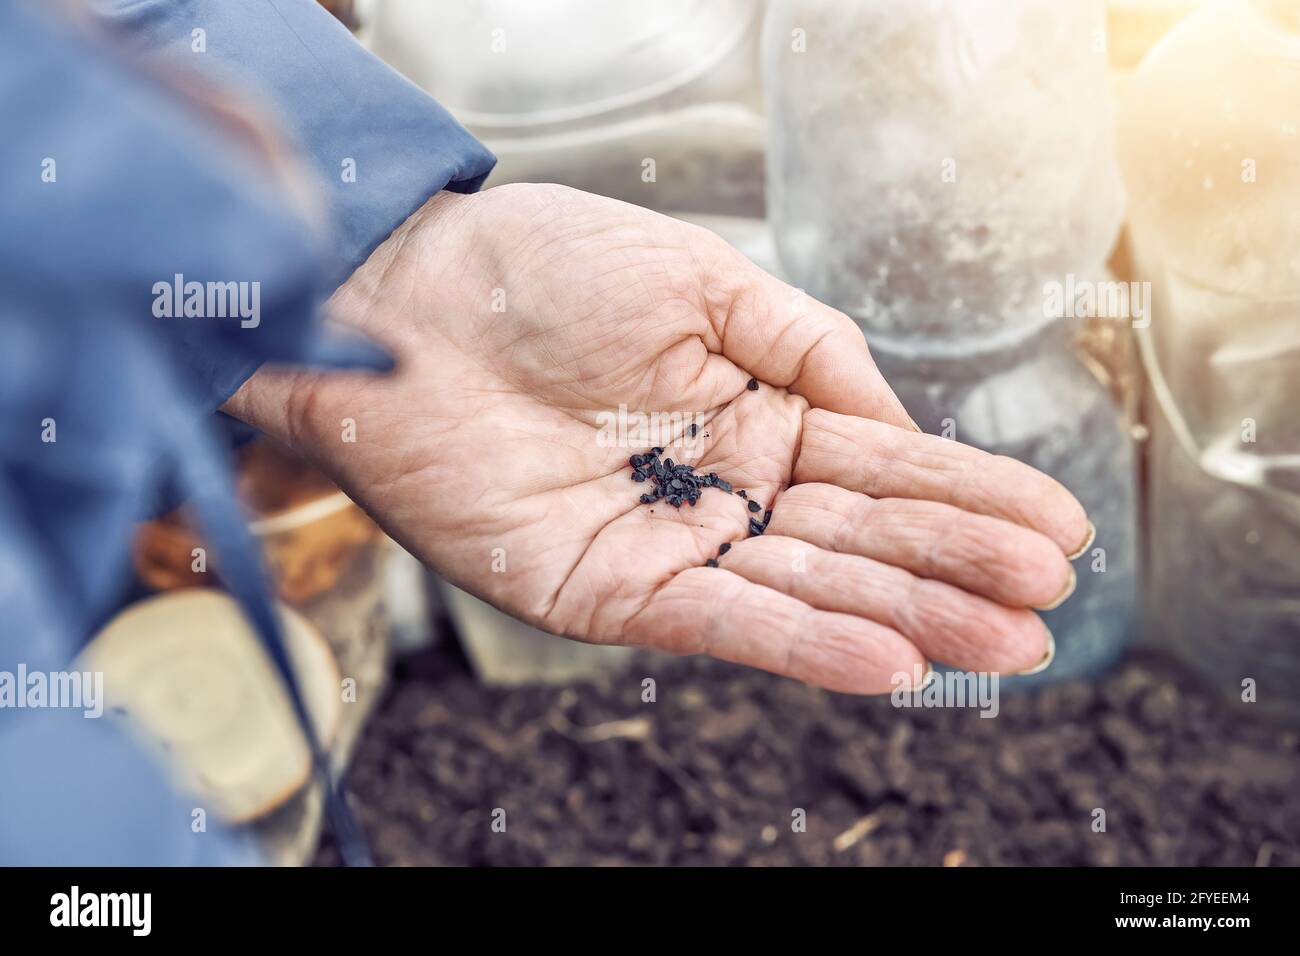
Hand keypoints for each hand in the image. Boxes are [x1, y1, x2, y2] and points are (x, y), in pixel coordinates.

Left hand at [225, 184, 1089, 692]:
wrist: (407, 302)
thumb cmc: (542, 271)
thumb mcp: (704, 282)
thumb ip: (810, 351)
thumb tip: (898, 426)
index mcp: (757, 412)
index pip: (883, 464)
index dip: (968, 496)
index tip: (1057, 526)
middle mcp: (725, 487)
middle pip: (860, 537)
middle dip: (957, 568)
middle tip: (1048, 600)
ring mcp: (672, 544)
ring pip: (807, 587)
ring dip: (907, 617)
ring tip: (1002, 643)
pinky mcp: (611, 590)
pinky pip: (721, 621)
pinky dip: (803, 642)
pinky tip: (888, 661)